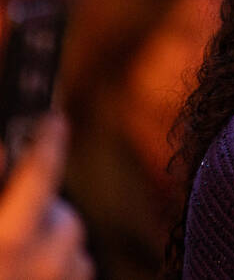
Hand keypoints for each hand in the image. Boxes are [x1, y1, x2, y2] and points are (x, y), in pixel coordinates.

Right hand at [0, 116, 92, 279]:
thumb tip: (2, 149)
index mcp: (5, 240)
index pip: (38, 175)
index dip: (47, 142)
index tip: (54, 120)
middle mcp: (41, 263)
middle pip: (63, 216)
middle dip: (41, 213)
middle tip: (11, 222)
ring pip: (71, 247)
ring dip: (50, 244)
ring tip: (11, 261)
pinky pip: (75, 274)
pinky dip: (56, 270)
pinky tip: (24, 278)